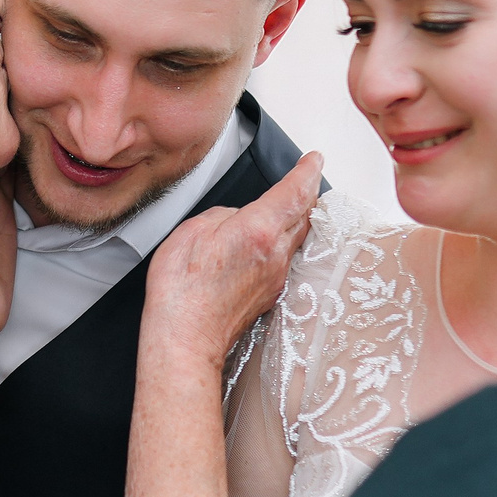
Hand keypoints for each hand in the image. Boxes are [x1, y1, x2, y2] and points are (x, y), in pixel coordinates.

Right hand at [142, 152, 321, 368]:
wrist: (186, 338)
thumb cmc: (182, 291)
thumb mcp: (193, 231)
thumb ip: (223, 216)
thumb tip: (236, 219)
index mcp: (259, 230)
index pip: (297, 191)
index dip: (308, 171)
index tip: (314, 159)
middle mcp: (275, 253)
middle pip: (305, 215)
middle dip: (308, 192)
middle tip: (306, 177)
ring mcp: (275, 276)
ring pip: (297, 238)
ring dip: (297, 219)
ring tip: (290, 207)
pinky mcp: (269, 294)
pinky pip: (283, 259)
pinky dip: (282, 243)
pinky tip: (267, 243)